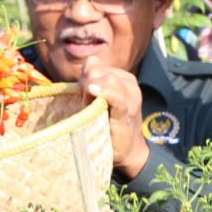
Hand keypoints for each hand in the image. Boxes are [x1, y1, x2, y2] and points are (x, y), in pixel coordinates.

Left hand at [80, 59, 149, 178]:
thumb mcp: (100, 99)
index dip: (84, 76)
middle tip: (84, 103)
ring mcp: (130, 97)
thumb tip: (88, 62)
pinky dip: (104, 91)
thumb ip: (93, 81)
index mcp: (122, 78)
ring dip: (90, 89)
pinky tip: (93, 90)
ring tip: (87, 105)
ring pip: (107, 79)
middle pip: (98, 70)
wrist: (127, 150)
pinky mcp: (127, 111)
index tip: (82, 94)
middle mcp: (129, 84)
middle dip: (85, 83)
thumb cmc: (109, 124)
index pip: (96, 65)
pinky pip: (116, 96)